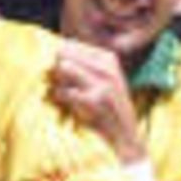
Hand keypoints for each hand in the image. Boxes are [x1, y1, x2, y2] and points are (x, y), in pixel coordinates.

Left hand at [49, 40, 143, 161]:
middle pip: (66, 54)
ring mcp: (101, 83)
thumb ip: (84, 66)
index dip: (59, 57)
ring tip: (60, 90)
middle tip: (54, 81)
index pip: (73, 46)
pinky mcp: (93, 100)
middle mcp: (107, 68)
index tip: (57, 71)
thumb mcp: (104, 80)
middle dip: (55, 67)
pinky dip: (59, 97)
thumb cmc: (108, 108)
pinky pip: (64, 91)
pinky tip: (65, 103)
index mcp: (109, 59)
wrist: (125, 134)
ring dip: (56, 81)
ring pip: (64, 69)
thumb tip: (56, 52)